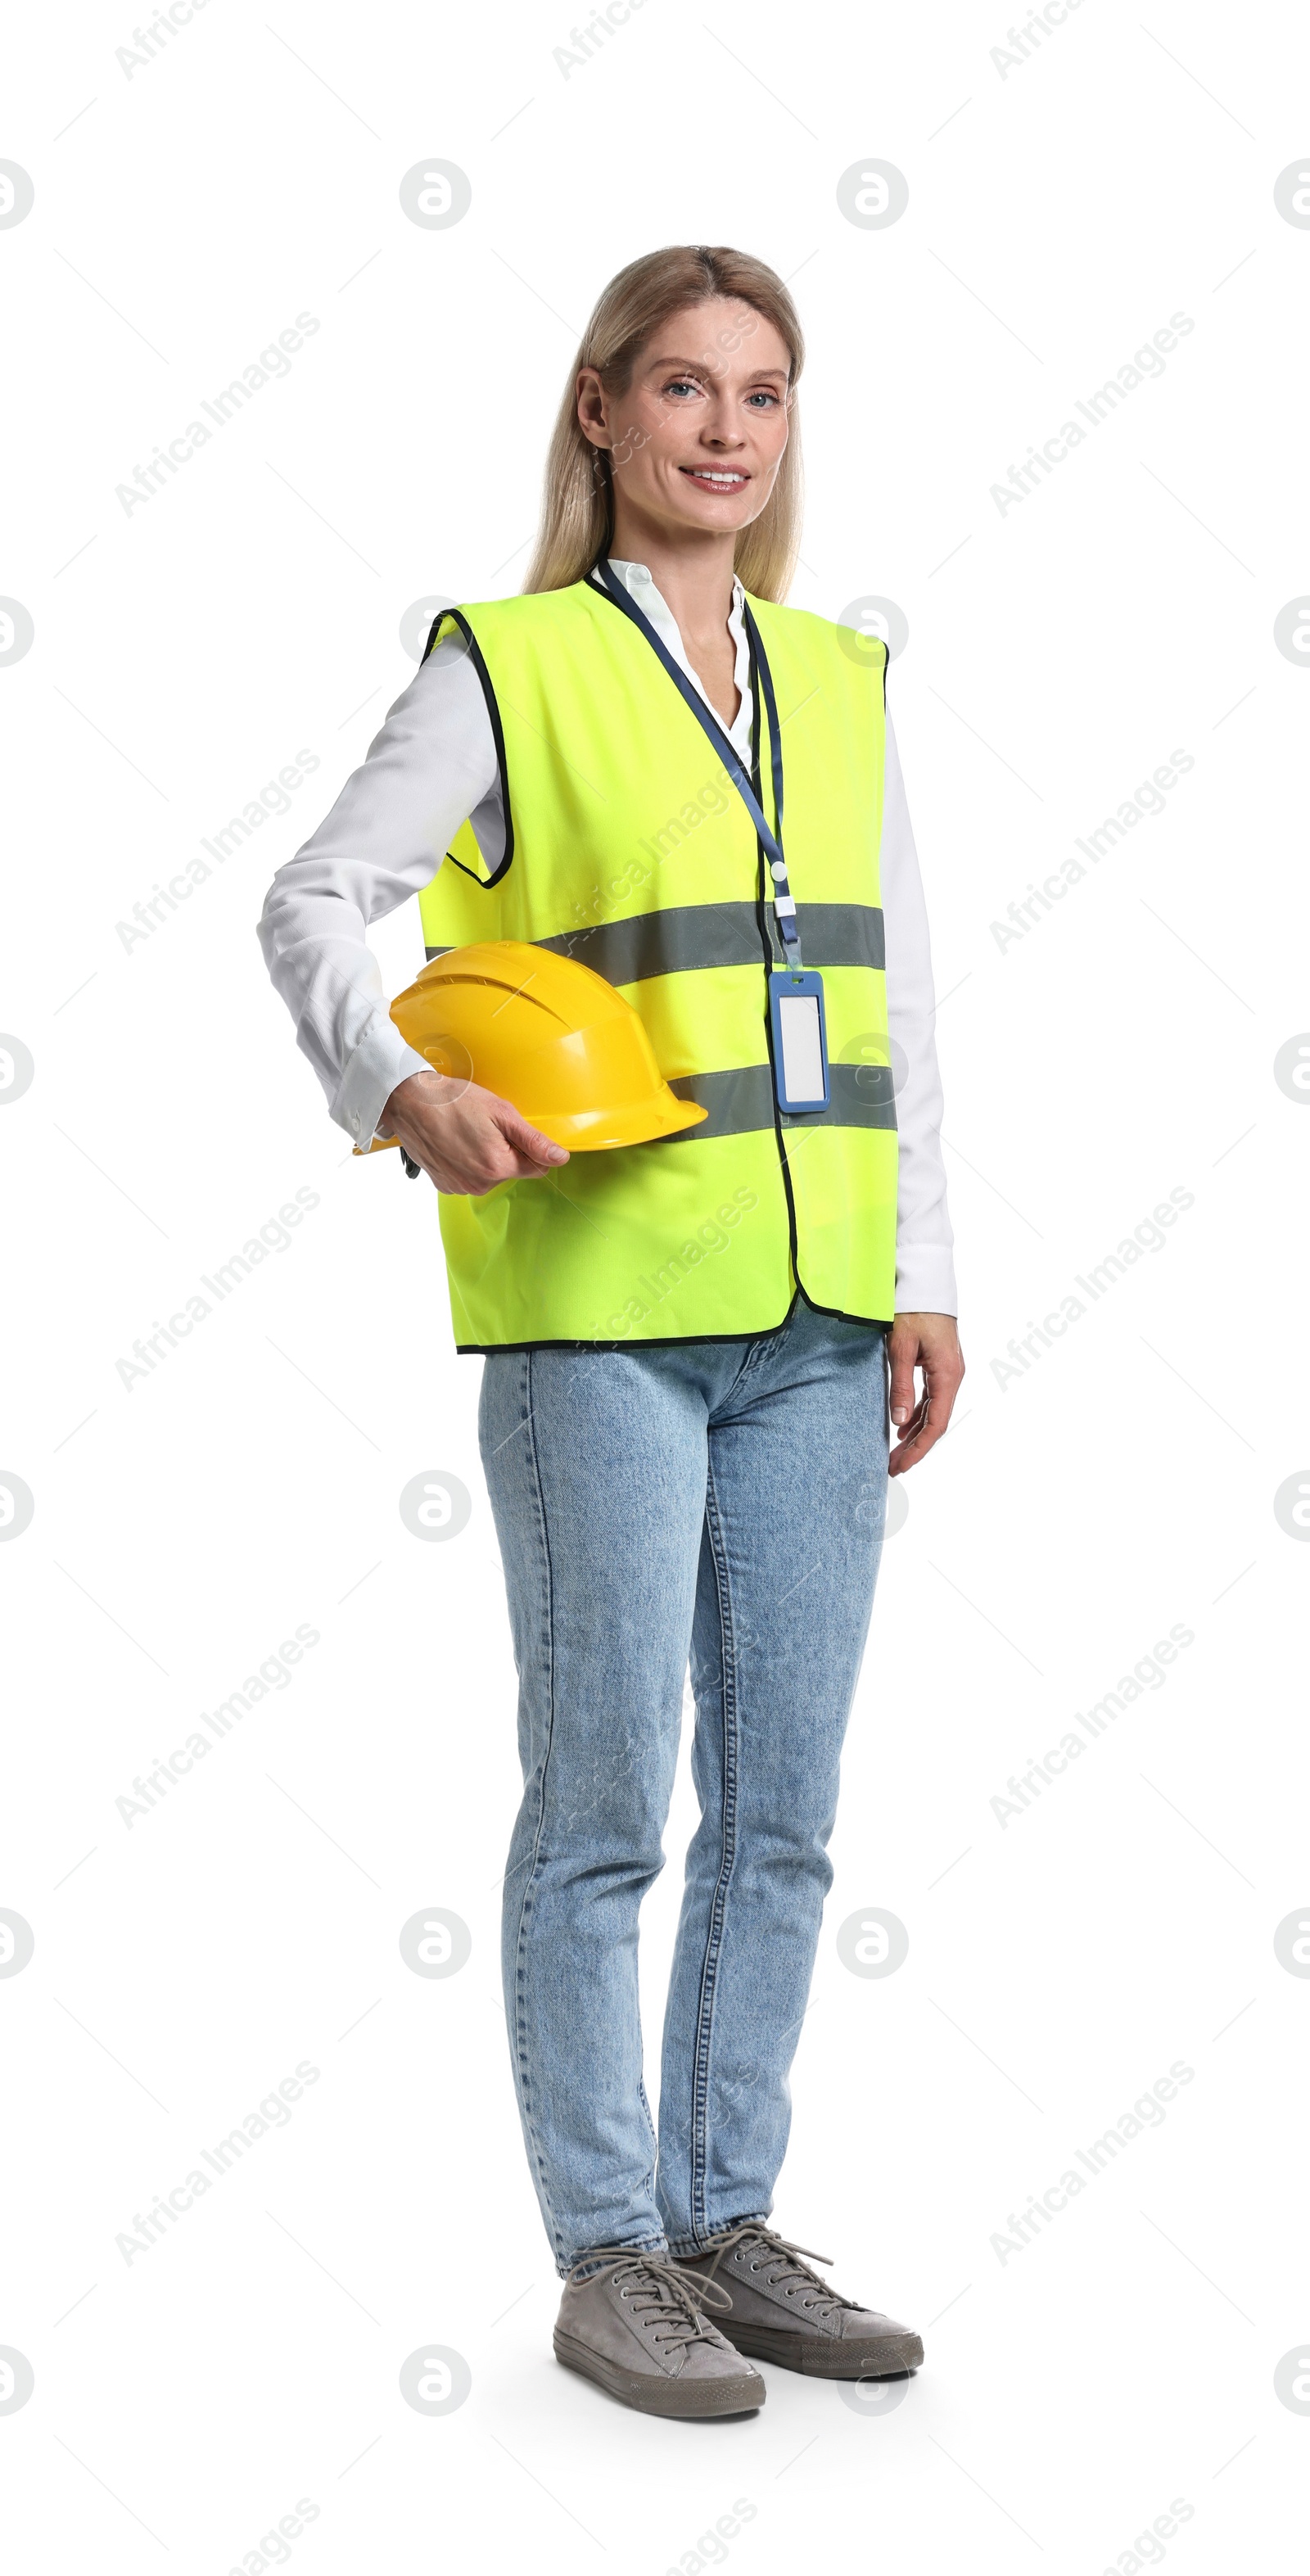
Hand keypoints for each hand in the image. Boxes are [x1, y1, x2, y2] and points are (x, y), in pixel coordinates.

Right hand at [379, 1067, 568, 1194]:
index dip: (529, 1147)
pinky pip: (467, 1177)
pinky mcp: (444, 1184)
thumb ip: (533, 1140)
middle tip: (485, 1127)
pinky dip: (465, 1163)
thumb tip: (559, 1158)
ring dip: (484, 1157)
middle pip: (510, 1171)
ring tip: (466, 1133)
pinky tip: (454, 1143)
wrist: (410, 1101)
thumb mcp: (501, 1113)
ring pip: (489, 1175)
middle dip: (505, 1151)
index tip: (512, 1131)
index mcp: (498, 1166)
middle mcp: (479, 1184)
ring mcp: (459, 1186)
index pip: (537, 1168)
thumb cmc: (453, 1101)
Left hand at [887, 1311, 963, 1475]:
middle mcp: (952, 1376)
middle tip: (893, 1467)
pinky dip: (916, 1414)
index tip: (901, 1465)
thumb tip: (898, 1422)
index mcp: (947, 1374)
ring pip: (933, 1411)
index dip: (918, 1448)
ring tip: (894, 1452)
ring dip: (915, 1433)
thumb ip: (901, 1386)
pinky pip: (931, 1397)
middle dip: (915, 1447)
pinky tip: (902, 1425)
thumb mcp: (901, 1349)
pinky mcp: (940, 1365)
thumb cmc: (913, 1310)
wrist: (925, 1281)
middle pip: (936, 1422)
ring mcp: (948, 1371)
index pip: (936, 1423)